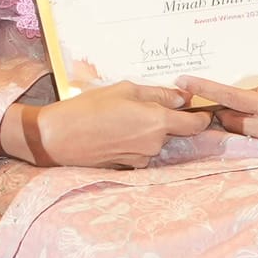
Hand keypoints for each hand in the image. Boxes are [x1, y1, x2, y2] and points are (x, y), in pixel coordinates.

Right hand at [18, 83, 199, 169]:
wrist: (56, 138)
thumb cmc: (88, 108)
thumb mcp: (125, 89)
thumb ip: (159, 94)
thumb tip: (183, 98)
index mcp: (158, 123)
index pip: (195, 124)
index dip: (201, 116)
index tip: (199, 109)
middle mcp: (154, 145)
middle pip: (172, 131)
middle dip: (162, 119)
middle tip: (138, 105)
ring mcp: (141, 159)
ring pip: (154, 141)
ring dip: (145, 130)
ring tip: (118, 118)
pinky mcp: (127, 167)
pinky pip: (139, 152)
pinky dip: (132, 142)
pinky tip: (112, 133)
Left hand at [197, 75, 257, 160]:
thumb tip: (251, 95)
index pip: (229, 98)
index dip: (204, 89)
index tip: (184, 82)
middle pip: (229, 120)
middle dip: (221, 107)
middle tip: (221, 92)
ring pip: (242, 129)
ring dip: (237, 116)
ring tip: (245, 101)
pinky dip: (253, 124)